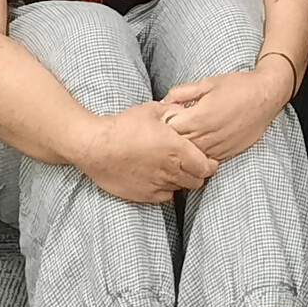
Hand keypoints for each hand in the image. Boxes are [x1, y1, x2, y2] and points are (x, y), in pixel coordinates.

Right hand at [77, 102, 215, 204]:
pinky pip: (164, 197)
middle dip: (199, 174)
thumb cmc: (123, 126)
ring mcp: (157, 185)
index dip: (211, 164)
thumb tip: (184, 112)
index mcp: (177, 149)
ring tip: (175, 170)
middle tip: (194, 165)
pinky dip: (167, 189)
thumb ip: (174, 111)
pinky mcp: (143, 195)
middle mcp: (170, 170)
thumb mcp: (153, 110)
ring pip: (180, 189)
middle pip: (197, 181)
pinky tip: (160, 179)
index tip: (210, 160)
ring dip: (182, 181)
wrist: (96, 147)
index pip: (206, 167)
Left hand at [160, 62, 289, 164]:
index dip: (161, 125)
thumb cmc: (238, 86)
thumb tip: (163, 101)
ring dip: (183, 150)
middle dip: (170, 139)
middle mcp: (206, 137)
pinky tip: (197, 146)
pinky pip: (205, 160)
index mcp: (198, 118)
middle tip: (167, 131)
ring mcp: (217, 148)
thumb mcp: (207, 83)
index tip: (161, 119)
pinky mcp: (226, 153)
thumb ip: (182, 92)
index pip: (168, 130)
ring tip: (181, 139)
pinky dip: (198, 155)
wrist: (266, 96)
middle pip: (177, 146)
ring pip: (190, 157)